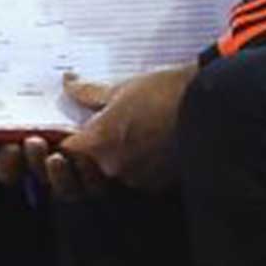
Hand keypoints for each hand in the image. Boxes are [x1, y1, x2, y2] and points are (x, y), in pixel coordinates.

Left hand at [0, 64, 194, 200]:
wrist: (211, 106)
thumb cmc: (166, 92)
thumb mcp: (123, 87)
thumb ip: (90, 92)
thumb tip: (68, 83)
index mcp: (97, 142)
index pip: (62, 152)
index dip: (55, 145)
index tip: (54, 136)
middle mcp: (112, 167)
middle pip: (82, 173)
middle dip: (77, 161)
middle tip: (77, 144)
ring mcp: (135, 178)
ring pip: (108, 176)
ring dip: (106, 163)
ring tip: (116, 140)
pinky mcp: (157, 183)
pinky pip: (134, 178)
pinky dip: (133, 166)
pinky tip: (141, 145)